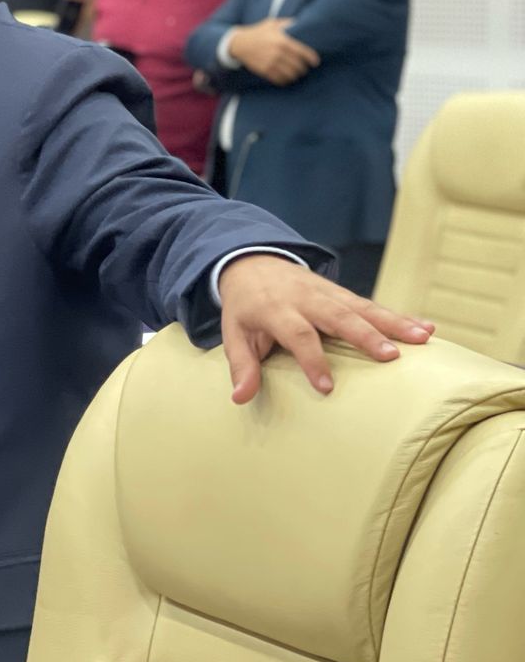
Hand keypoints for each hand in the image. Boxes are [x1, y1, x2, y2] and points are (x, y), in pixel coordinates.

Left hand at [217, 253, 433, 403]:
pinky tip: (426, 328)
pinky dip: (399, 315)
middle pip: (338, 316)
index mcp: (275, 309)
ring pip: (363, 307)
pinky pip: (372, 304)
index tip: (327, 387)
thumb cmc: (245, 307)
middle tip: (390, 357)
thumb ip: (241, 365)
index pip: (297, 334)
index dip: (311, 359)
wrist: (252, 263)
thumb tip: (240, 398)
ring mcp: (327, 293)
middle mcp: (306, 298)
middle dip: (365, 335)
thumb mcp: (234, 333)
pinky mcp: (342, 293)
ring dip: (393, 322)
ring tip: (423, 338)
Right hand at [228, 18, 319, 85]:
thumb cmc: (258, 32)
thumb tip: (303, 23)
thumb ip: (287, 23)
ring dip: (296, 75)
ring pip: (291, 74)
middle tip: (304, 68)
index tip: (315, 62)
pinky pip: (280, 79)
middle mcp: (278, 53)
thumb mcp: (272, 23)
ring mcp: (271, 63)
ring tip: (296, 74)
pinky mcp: (265, 70)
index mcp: (283, 40)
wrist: (239, 43)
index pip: (303, 53)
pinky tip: (286, 78)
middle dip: (303, 68)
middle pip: (299, 65)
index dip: (312, 59)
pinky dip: (285, 80)